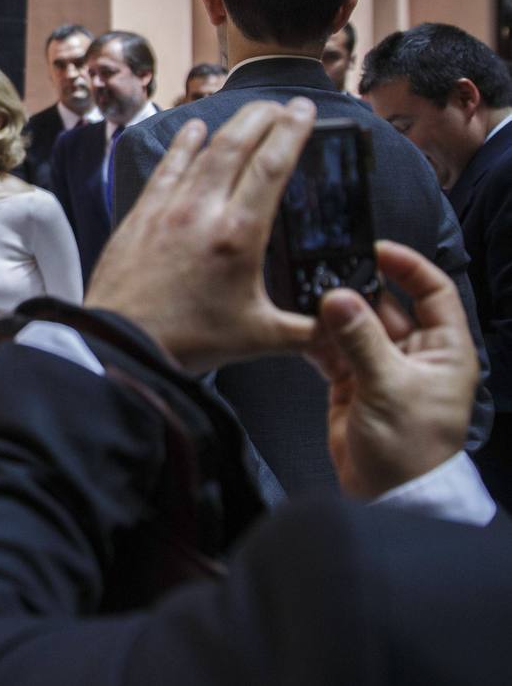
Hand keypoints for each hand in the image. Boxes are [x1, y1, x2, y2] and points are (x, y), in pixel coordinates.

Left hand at [87, 99, 316, 372]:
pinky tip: (193, 130)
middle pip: (236, 145)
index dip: (292, 131)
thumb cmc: (186, 342)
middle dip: (263, 117)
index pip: (271, 166)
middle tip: (283, 107)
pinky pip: (166, 168)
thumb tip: (343, 323)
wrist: (121, 345)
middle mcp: (201, 211)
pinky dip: (183, 144)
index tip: (305, 110)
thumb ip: (308, 329)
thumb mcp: (258, 337)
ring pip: (201, 150)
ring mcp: (167, 209)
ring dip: (228, 125)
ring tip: (249, 113)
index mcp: (237, 234)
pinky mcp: (140, 215)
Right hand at [308, 241, 477, 498]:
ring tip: (308, 303)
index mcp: (443, 349)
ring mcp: (382, 367)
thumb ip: (360, 339)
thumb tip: (337, 297)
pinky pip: (334, 349)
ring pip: (356, 325)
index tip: (374, 249)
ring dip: (333, 315)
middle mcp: (414, 353)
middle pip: (386, 305)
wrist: (389, 496)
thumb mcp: (388, 386)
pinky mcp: (353, 382)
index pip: (433, 292)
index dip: (408, 266)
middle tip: (326, 274)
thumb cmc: (409, 449)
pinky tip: (301, 330)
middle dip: (357, 290)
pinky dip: (317, 339)